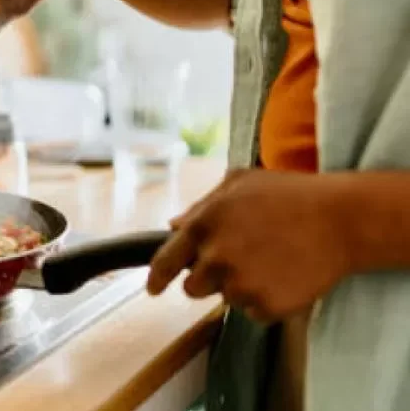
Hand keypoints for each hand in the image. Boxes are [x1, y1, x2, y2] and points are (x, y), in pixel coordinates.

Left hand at [146, 169, 352, 321]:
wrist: (341, 219)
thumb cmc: (290, 194)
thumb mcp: (240, 183)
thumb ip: (201, 206)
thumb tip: (174, 226)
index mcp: (203, 225)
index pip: (165, 261)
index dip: (156, 278)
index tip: (153, 288)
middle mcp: (216, 257)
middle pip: (193, 288)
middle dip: (208, 278)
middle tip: (238, 261)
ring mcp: (241, 284)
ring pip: (226, 299)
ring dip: (240, 287)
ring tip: (269, 261)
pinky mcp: (266, 306)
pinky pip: (254, 313)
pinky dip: (265, 300)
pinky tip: (284, 275)